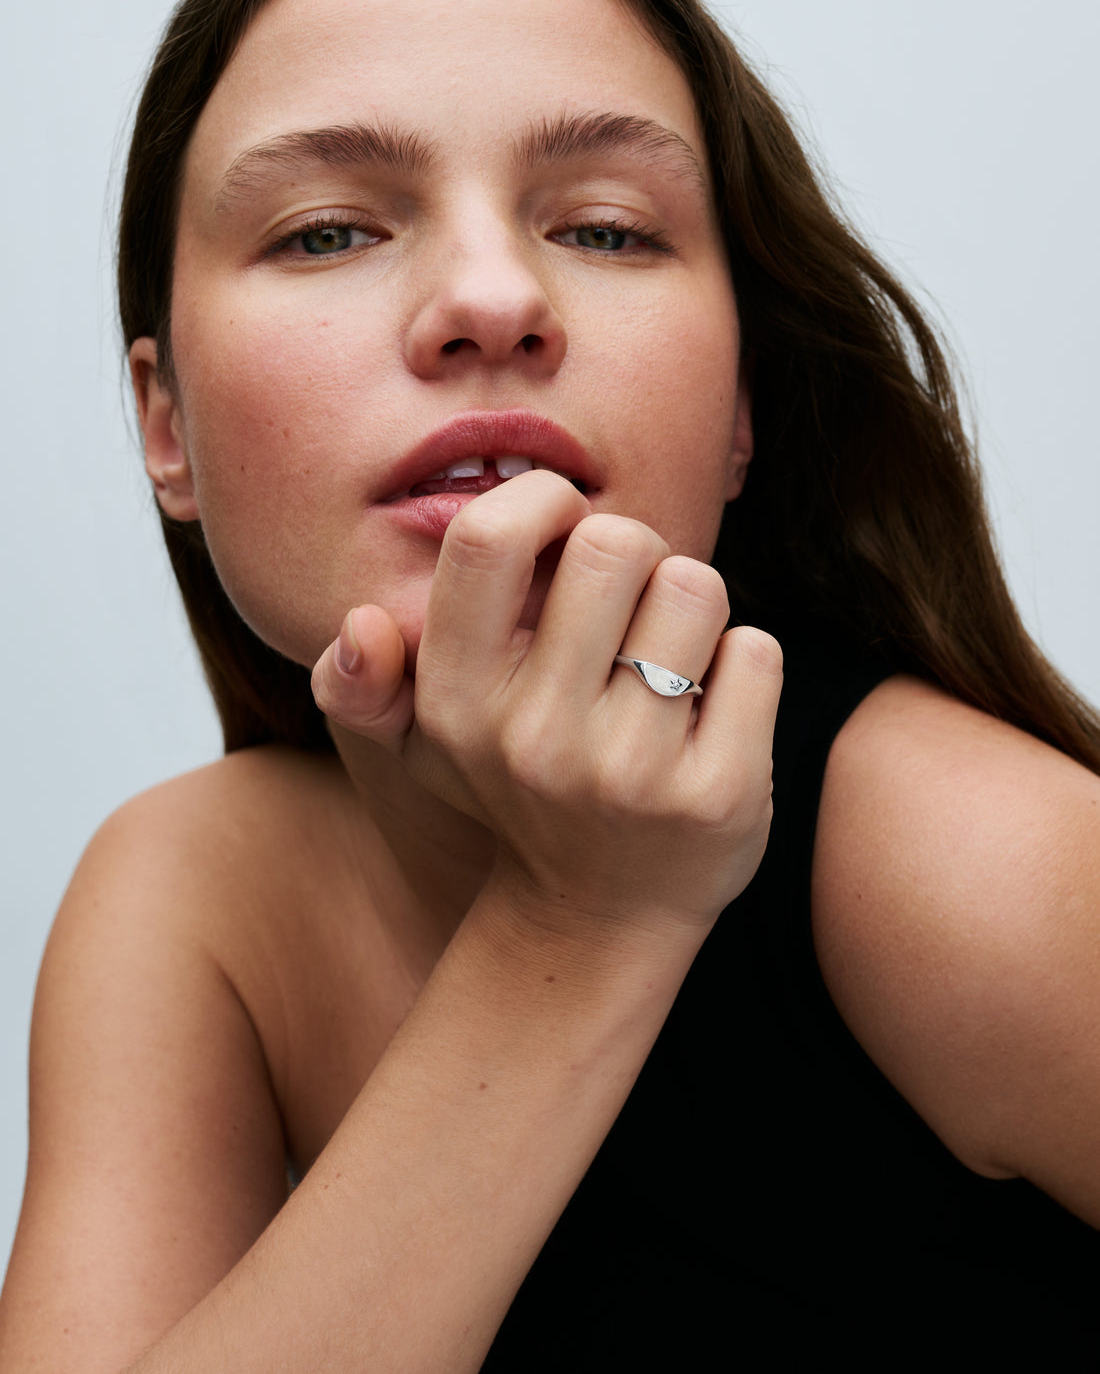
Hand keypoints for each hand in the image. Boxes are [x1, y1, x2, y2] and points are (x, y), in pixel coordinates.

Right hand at [313, 471, 781, 936]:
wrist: (600, 920)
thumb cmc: (515, 789)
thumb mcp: (423, 744)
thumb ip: (363, 684)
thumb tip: (357, 624)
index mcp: (457, 701)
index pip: (490, 538)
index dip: (544, 500)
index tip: (564, 528)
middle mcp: (536, 738)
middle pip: (614, 542)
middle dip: (635, 552)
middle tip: (628, 603)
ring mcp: (630, 771)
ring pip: (695, 587)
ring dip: (691, 607)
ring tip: (665, 660)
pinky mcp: (716, 795)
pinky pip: (755, 653)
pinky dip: (742, 665)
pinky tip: (709, 713)